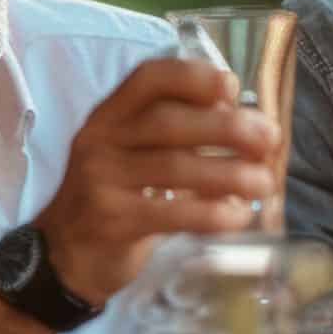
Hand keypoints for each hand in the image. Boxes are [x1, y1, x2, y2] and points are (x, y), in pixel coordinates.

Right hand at [31, 57, 278, 307]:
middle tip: (268, 140)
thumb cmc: (115, 198)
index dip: (194, 77)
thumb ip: (176, 137)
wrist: (63, 256)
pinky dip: (210, 213)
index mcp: (109, 115)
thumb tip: (247, 126)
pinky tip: (237, 217)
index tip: (232, 88)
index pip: (148, 78)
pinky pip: (171, 212)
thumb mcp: (132, 156)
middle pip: (169, 122)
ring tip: (263, 183)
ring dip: (229, 174)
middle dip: (228, 127)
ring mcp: (102, 180)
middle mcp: (100, 140)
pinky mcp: (112, 221)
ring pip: (175, 168)